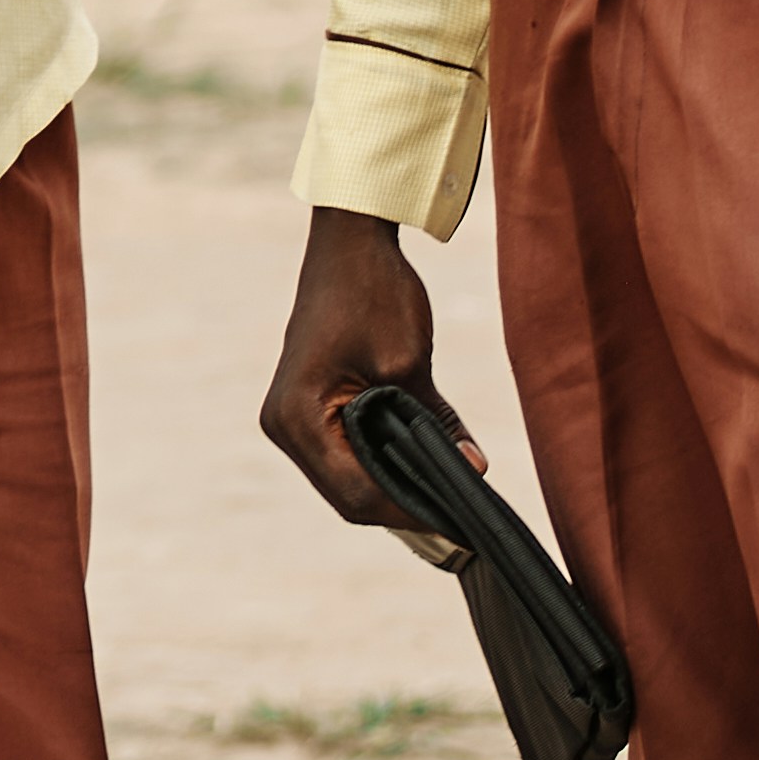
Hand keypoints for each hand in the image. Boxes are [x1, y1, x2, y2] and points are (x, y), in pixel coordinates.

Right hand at [259, 206, 468, 526]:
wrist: (349, 241)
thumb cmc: (373, 292)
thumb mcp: (409, 363)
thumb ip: (436, 424)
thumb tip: (475, 472)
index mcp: (297, 416)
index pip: (356, 492)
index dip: (410, 510)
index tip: (460, 518)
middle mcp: (282, 424)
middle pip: (348, 495)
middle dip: (404, 505)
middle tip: (461, 512)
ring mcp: (290, 418)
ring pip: (347, 480)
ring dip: (393, 487)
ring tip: (447, 493)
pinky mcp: (306, 409)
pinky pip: (345, 456)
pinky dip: (382, 465)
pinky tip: (422, 466)